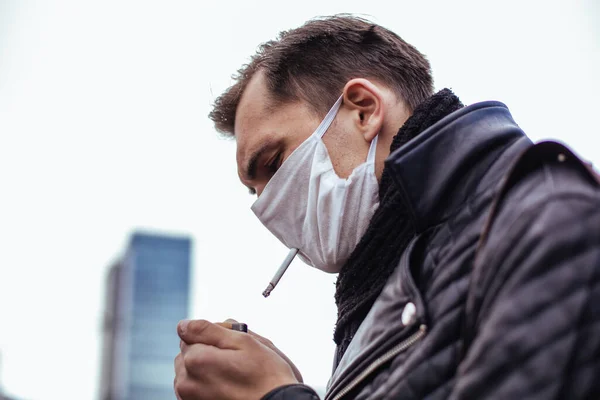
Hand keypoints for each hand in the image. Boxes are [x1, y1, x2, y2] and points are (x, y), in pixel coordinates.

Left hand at [174, 319, 298, 399]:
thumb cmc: (265, 376)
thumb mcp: (243, 341)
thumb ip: (208, 329)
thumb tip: (183, 325)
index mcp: (196, 359)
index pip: (190, 334)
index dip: (212, 336)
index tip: (232, 346)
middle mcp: (186, 382)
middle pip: (188, 353)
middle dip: (206, 351)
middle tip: (234, 361)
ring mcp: (188, 398)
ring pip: (189, 371)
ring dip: (205, 368)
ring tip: (230, 376)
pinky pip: (192, 388)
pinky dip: (204, 384)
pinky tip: (225, 386)